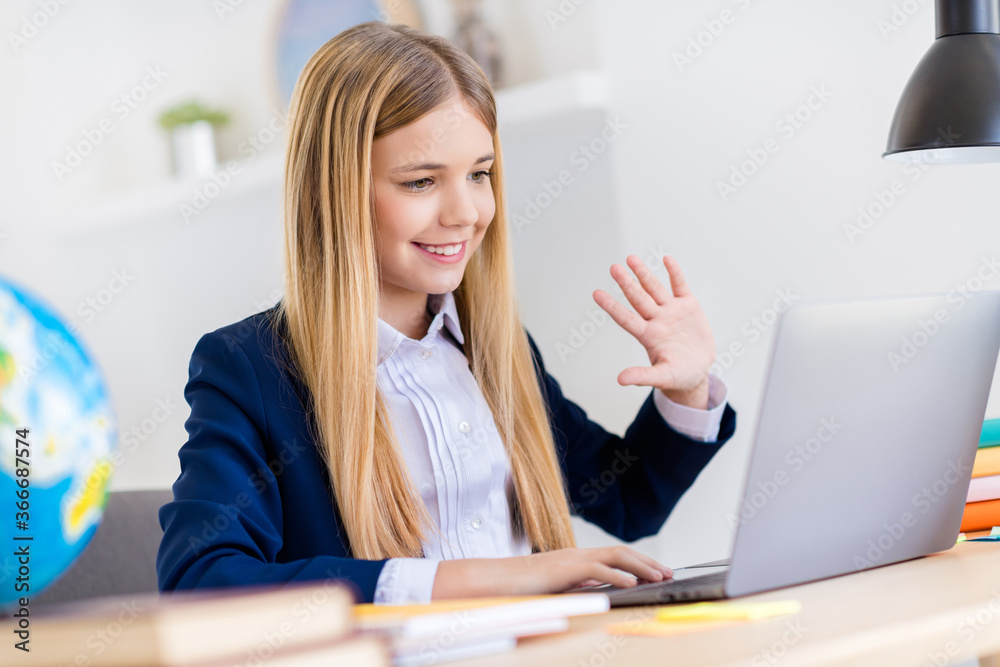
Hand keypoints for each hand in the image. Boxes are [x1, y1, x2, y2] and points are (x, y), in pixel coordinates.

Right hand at [431, 546, 672, 598]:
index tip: (657, 572)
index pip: (615, 556)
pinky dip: (617, 575)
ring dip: (640, 567)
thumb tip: (601, 586)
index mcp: (577, 558)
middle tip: (668, 573)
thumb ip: (579, 583)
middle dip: (647, 562)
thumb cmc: (523, 587)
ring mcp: (572, 559)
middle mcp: (578, 554)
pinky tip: (632, 584)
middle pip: (621, 552)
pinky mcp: (565, 569)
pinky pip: (597, 569)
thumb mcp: (558, 585)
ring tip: (658, 577)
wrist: (496, 581)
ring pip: (614, 557)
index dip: (638, 562)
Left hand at [593, 254, 715, 409]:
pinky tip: (666, 259)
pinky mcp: (688, 306)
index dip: (612, 306)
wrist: (699, 371)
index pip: (626, 318)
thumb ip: (642, 376)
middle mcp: (656, 320)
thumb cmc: (679, 376)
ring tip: (631, 258)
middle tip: (613, 268)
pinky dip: (674, 272)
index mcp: (648, 336)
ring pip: (654, 288)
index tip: (596, 294)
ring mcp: (671, 311)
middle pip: (638, 299)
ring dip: (643, 274)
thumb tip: (620, 380)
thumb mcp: (663, 377)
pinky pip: (679, 286)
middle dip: (627, 283)